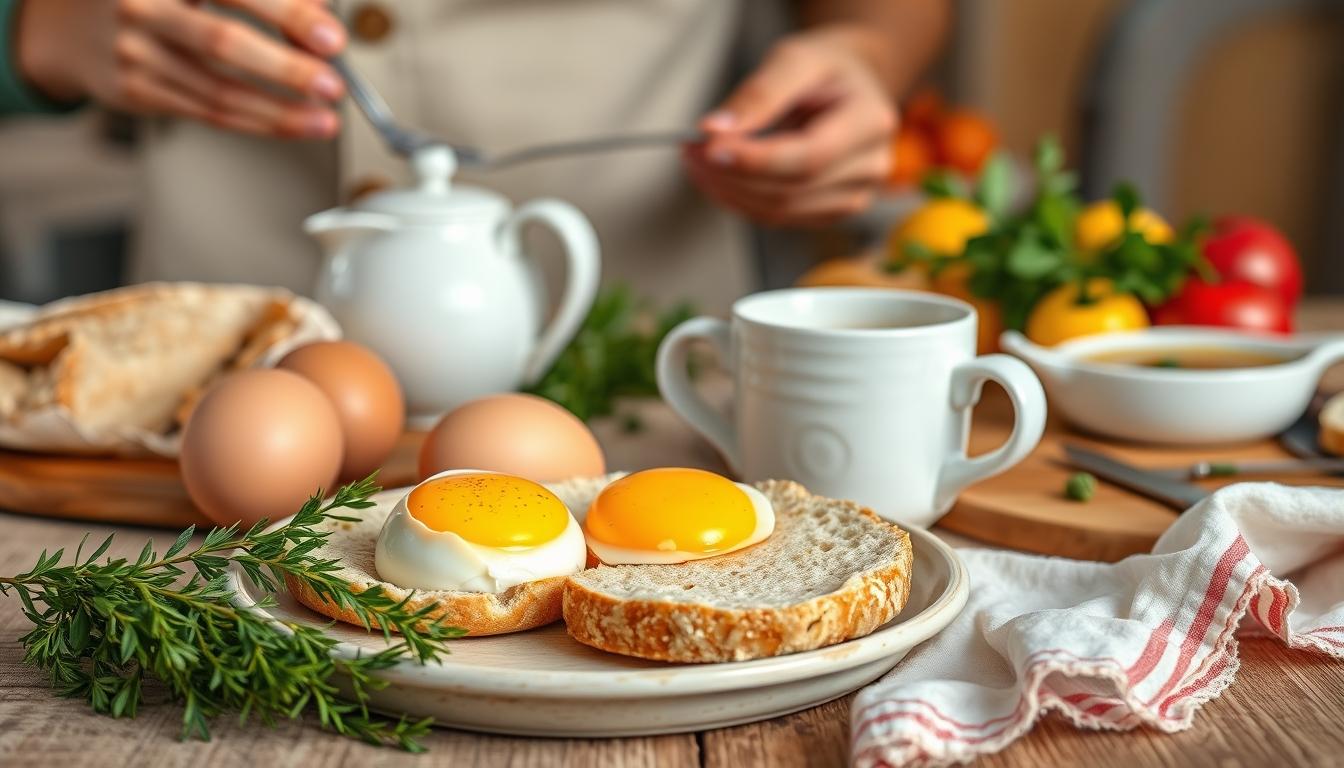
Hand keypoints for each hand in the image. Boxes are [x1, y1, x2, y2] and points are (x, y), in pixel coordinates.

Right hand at [16, 0, 346, 137]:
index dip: (287, 14)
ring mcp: (134, 51)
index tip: (330, 37)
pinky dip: (259, 122)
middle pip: (222, 42)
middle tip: (332, 83)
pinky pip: (208, 113)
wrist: (68, 23)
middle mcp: (143, 5)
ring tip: (326, 118)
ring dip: (280, 110)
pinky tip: (294, 125)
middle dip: (285, 68)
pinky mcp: (135, 91)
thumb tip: (317, 14)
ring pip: (218, 90)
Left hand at [684, 29, 896, 227]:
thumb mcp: (794, 59)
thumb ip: (758, 93)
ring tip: (696, 159)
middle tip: (691, 149)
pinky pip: (776, 217)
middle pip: (791, 189)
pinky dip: (738, 199)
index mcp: (870, 121)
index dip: (756, 160)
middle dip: (731, 174)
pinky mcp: (828, 211)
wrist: (847, 87)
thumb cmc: (825, 69)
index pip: (810, 156)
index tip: (710, 147)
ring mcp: (853, 195)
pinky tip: (716, 176)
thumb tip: (716, 130)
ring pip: (779, 210)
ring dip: (728, 190)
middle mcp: (870, 166)